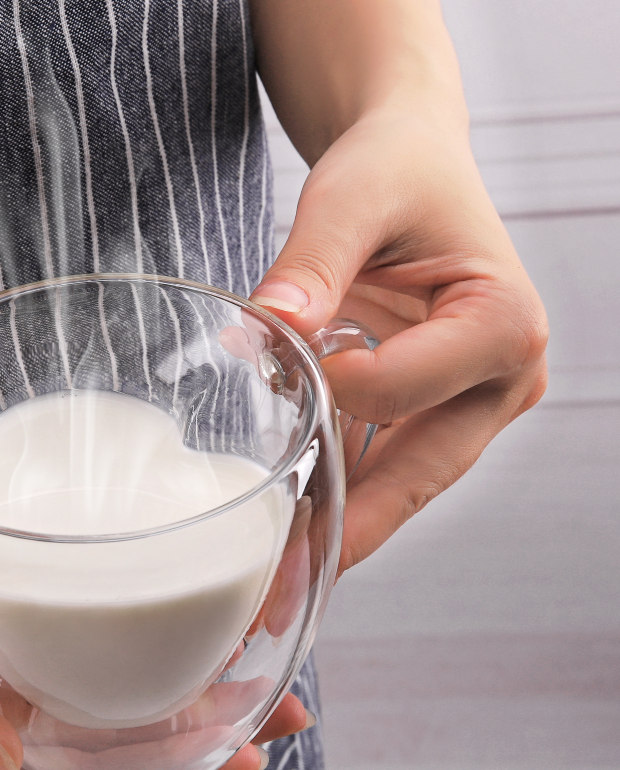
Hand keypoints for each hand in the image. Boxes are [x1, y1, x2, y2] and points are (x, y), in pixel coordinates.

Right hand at [0, 446, 309, 769]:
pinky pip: (52, 640)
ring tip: (234, 645)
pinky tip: (148, 600)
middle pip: (102, 753)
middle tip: (273, 696)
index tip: (241, 755)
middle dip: (191, 735)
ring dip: (161, 679)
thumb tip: (1, 761)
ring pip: (87, 697)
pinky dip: (107, 630)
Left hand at [250, 105, 547, 571]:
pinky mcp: (432, 416)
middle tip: (277, 599)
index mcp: (499, 326)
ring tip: (276, 591)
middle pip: (414, 478)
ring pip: (398, 490)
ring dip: (338, 537)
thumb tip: (268, 328)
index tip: (271, 372)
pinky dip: (339, 503)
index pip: (397, 393)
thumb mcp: (351, 195)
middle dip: (342, 537)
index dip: (325, 395)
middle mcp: (500, 381)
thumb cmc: (395, 173)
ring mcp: (469, 407)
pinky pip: (383, 471)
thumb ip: (312, 261)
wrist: (408, 170)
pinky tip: (293, 539)